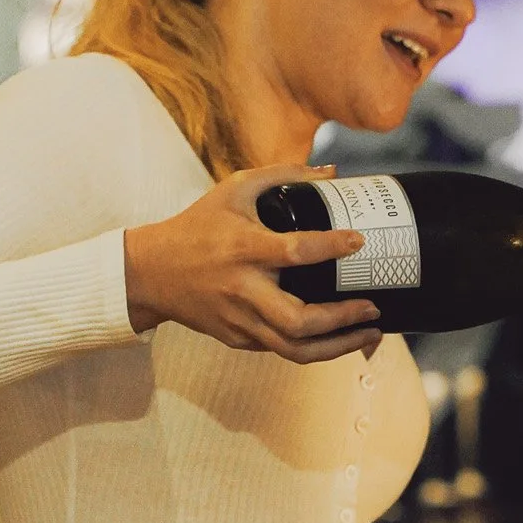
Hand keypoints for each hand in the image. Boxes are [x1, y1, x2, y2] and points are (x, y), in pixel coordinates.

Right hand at [123, 164, 383, 364]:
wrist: (149, 273)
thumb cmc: (195, 227)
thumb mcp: (234, 190)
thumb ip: (282, 175)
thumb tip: (332, 172)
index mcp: (244, 250)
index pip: (296, 252)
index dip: (332, 247)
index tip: (359, 241)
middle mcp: (244, 290)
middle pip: (300, 320)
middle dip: (343, 318)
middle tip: (373, 306)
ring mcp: (240, 320)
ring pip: (295, 349)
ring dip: (339, 345)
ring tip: (369, 331)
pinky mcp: (237, 338)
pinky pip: (282, 350)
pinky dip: (315, 346)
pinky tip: (339, 335)